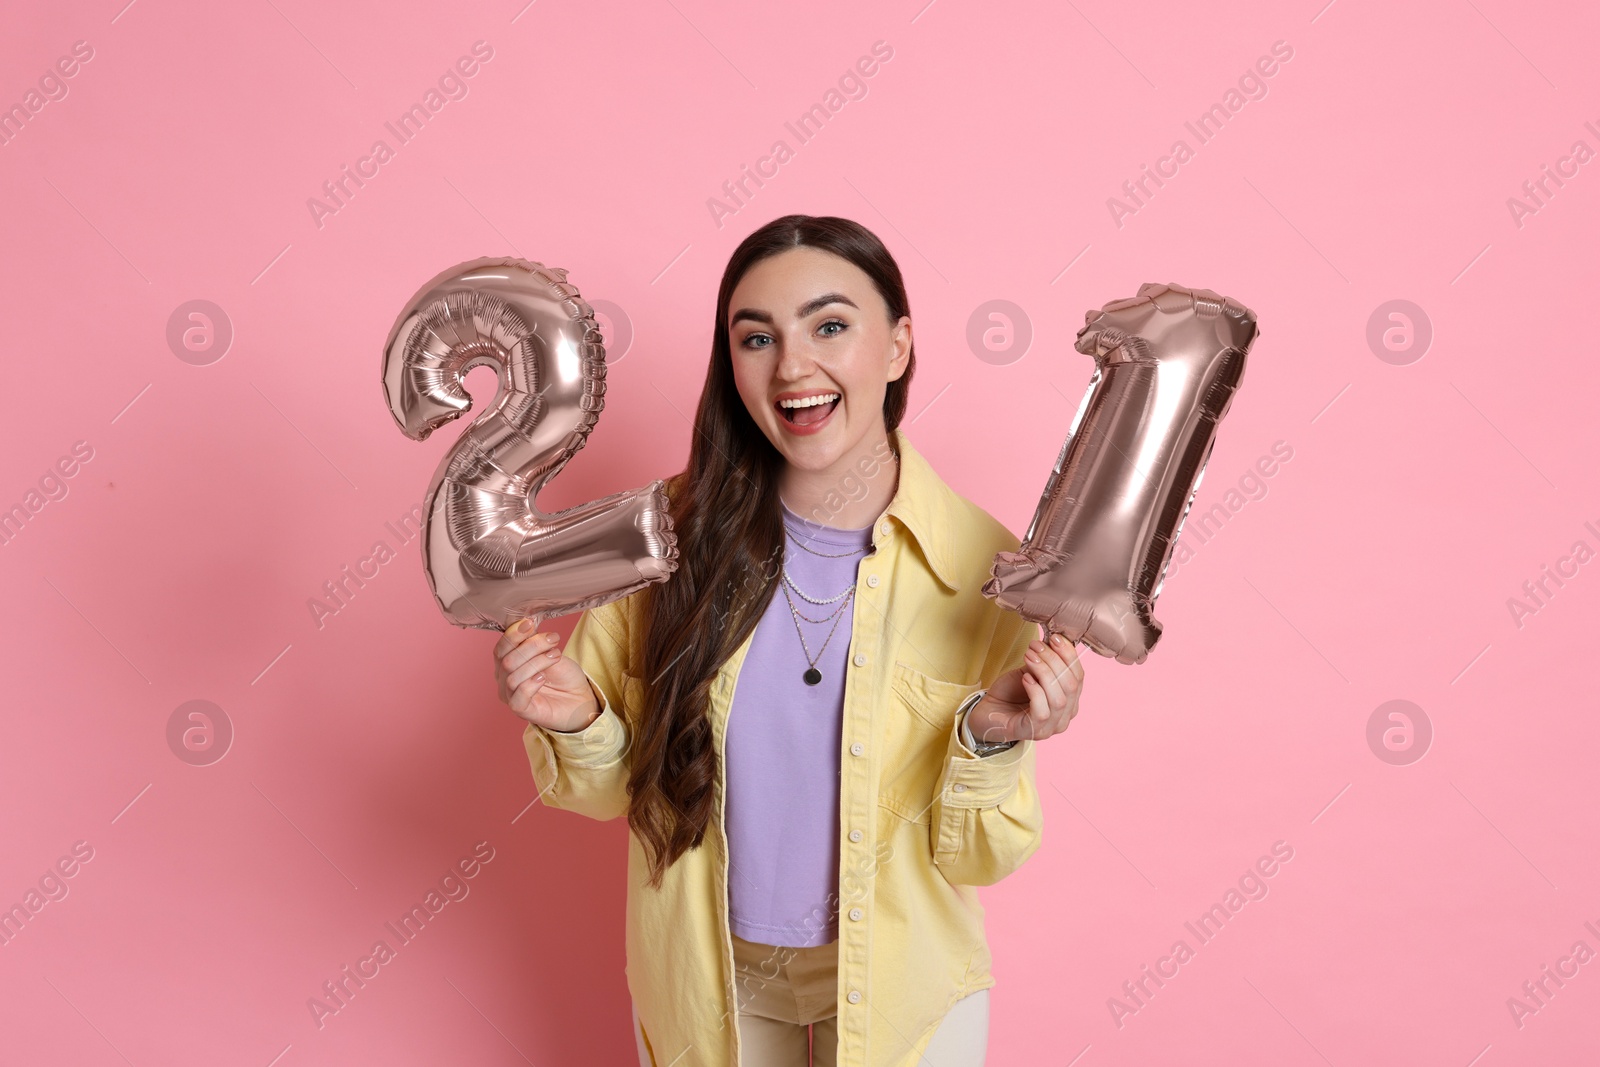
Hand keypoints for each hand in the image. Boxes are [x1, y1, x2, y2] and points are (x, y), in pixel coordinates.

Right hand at [493, 619, 602, 732]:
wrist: (579, 698)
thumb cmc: (563, 676)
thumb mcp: (549, 652)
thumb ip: (534, 642)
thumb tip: (526, 624)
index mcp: (506, 663)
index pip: (501, 648)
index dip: (514, 634)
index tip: (531, 623)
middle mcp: (504, 680)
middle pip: (507, 660)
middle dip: (531, 646)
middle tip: (553, 640)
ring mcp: (511, 696)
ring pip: (513, 676)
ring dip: (537, 662)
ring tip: (555, 656)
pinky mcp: (521, 710)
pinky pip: (518, 697)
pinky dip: (530, 684)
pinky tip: (543, 677)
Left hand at [967, 627, 1082, 744]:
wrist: (988, 711)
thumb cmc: (1011, 693)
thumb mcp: (1031, 672)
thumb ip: (1046, 661)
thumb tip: (1056, 639)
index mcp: (1070, 701)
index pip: (1079, 677)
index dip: (1069, 655)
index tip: (1054, 638)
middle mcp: (1065, 717)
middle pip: (1071, 686)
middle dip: (1054, 661)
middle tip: (1036, 647)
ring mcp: (1051, 727)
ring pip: (1059, 698)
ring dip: (1044, 672)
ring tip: (1029, 657)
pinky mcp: (1033, 732)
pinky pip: (1042, 711)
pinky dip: (1035, 691)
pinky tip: (1025, 679)